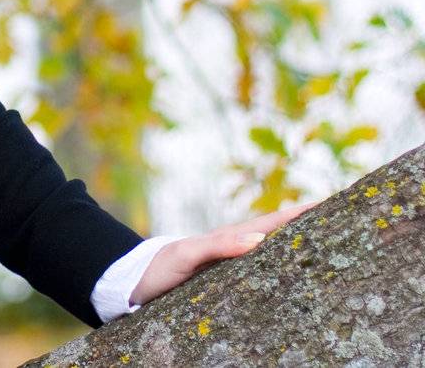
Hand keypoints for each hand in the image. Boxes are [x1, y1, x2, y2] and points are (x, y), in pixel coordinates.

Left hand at [129, 199, 318, 306]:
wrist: (137, 284)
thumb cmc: (161, 268)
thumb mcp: (188, 256)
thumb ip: (219, 247)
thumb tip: (260, 239)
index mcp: (233, 237)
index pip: (276, 221)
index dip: (305, 212)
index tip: (336, 201)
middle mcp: (238, 246)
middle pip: (281, 231)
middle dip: (313, 224)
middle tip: (348, 216)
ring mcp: (235, 261)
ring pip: (276, 248)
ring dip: (302, 242)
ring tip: (334, 239)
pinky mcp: (229, 278)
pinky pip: (265, 268)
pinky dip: (283, 263)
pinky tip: (298, 271)